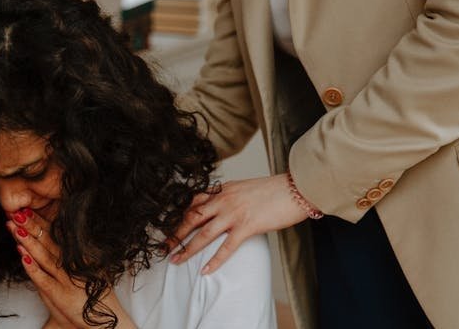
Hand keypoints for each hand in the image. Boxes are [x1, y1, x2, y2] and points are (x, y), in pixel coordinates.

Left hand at [7, 209, 136, 328]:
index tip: (26, 209)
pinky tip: (21, 254)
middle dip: (31, 225)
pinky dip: (32, 266)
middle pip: (49, 241)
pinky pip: (43, 278)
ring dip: (28, 240)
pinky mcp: (61, 295)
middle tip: (16, 211)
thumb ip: (69, 258)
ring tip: (14, 226)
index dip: (40, 222)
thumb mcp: (84, 273)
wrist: (105, 323)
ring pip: (44, 256)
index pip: (56, 235)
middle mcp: (73, 264)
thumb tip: (50, 243)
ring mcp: (67, 279)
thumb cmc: (91, 299)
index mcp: (78, 256)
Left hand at [166, 173, 308, 273]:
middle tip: (164, 247)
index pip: (194, 203)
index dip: (179, 217)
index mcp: (222, 190)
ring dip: (187, 249)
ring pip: (203, 234)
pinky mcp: (247, 226)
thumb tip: (220, 208)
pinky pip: (226, 247)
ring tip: (176, 260)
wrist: (295, 189)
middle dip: (175, 234)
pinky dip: (214, 261)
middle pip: (191, 218)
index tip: (170, 228)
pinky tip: (206, 271)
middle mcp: (223, 200)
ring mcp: (234, 214)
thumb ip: (229, 197)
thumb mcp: (244, 188)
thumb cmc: (273, 190)